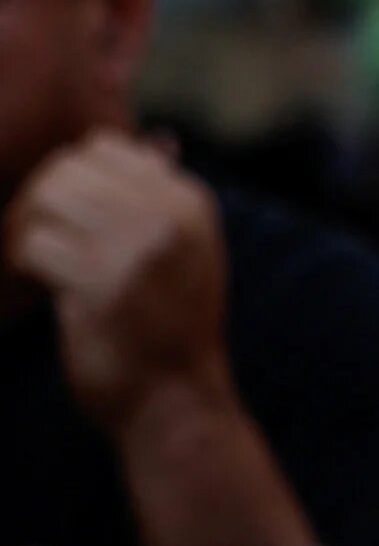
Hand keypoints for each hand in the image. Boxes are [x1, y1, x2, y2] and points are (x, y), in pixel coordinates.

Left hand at [5, 130, 231, 432]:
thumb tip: (154, 141)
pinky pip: (30, 245)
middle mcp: (167, 217)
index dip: (72, 182)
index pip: (102, 149)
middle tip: (42, 250)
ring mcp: (135, 249)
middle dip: (41, 207)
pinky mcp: (99, 284)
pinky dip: (22, 269)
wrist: (178, 404)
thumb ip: (161, 200)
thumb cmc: (169, 329)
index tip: (71, 226)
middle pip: (65, 170)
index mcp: (189, 203)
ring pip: (43, 199)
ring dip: (27, 234)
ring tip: (38, 269)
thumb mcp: (185, 254)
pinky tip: (39, 292)